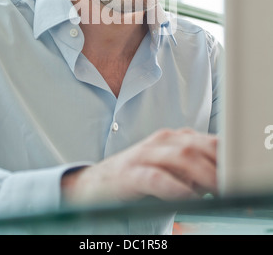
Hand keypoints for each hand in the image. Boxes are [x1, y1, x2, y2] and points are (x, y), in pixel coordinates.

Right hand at [61, 128, 217, 203]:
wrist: (95, 182)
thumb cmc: (138, 175)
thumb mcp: (170, 168)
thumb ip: (194, 169)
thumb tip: (222, 179)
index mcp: (173, 138)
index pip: (207, 141)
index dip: (226, 156)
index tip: (238, 171)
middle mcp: (160, 142)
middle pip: (197, 146)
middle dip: (219, 165)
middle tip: (232, 184)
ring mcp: (144, 155)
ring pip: (180, 158)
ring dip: (203, 175)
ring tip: (218, 190)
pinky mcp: (130, 174)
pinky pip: (155, 177)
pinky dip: (174, 186)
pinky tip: (187, 195)